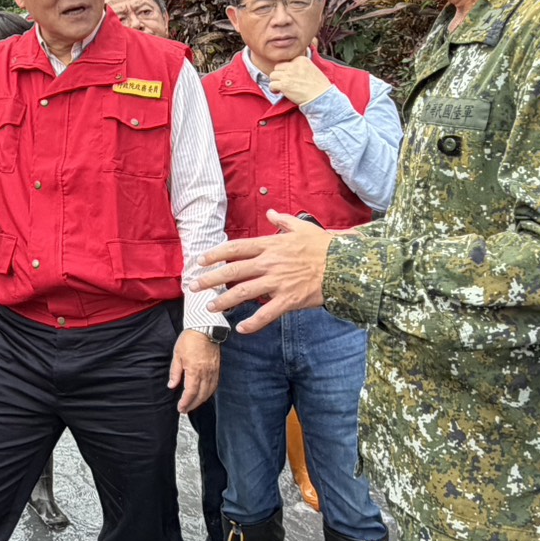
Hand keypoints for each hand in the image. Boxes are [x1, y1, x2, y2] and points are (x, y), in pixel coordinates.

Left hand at [168, 330, 219, 413]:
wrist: (205, 328)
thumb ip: (175, 372)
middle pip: (201, 395)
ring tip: (193, 404)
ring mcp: (213, 371)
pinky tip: (204, 394)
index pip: (190, 392)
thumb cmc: (190, 339)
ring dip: (201, 400)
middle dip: (193, 404)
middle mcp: (206, 373)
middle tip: (185, 409)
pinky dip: (209, 392)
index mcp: (194, 370)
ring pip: (209, 391)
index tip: (181, 408)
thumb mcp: (177, 355)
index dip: (185, 402)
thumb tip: (172, 385)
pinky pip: (215, 385)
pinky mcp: (217, 367)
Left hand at [194, 210, 330, 333]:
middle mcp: (269, 263)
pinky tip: (241, 329)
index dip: (215, 254)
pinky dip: (253, 323)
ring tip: (211, 308)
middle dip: (210, 279)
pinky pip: (266, 314)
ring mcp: (278, 282)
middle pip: (233, 271)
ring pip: (244, 292)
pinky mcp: (288, 300)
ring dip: (224, 301)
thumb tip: (271, 211)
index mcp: (271, 245)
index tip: (200, 260)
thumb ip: (283, 221)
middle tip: (194, 286)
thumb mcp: (303, 227)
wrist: (345, 266)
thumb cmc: (324, 247)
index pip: (235, 248)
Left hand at [268, 48, 330, 105]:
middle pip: (277, 67)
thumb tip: (289, 70)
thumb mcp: (312, 69)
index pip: (286, 62)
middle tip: (283, 82)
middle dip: (279, 75)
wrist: (321, 96)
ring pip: (272, 75)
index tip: (290, 77)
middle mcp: (293, 65)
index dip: (286, 70)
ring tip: (280, 87)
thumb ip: (300, 67)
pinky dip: (273, 89)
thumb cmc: (319, 85)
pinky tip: (277, 92)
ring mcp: (288, 75)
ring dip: (275, 81)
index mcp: (301, 60)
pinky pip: (271, 85)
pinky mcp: (284, 85)